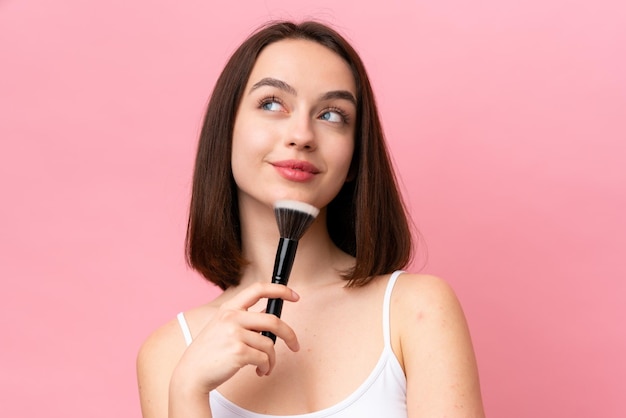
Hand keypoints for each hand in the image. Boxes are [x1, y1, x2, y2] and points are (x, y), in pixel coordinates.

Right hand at [170, 282, 300, 396]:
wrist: (191, 374)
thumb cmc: (209, 352)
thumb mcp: (223, 326)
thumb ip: (245, 318)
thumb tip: (269, 312)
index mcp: (229, 308)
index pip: (258, 289)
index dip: (280, 290)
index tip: (295, 296)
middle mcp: (232, 317)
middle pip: (273, 320)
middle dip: (289, 335)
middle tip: (295, 345)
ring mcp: (234, 334)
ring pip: (270, 344)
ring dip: (272, 359)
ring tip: (265, 366)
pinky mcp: (238, 352)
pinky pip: (264, 359)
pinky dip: (266, 367)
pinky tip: (259, 371)